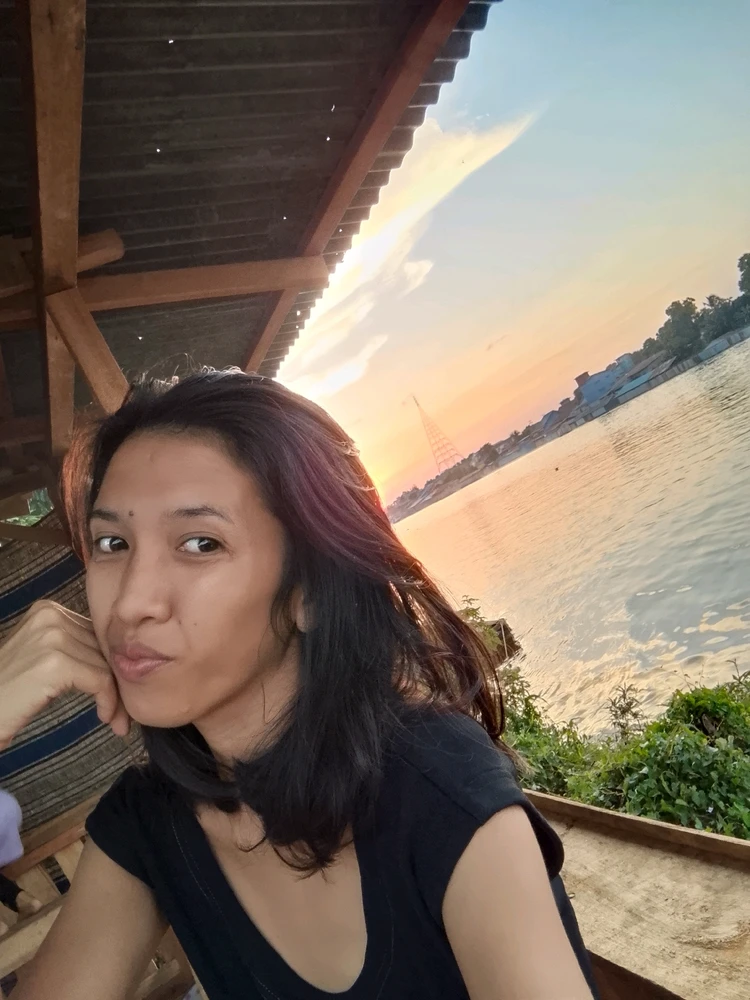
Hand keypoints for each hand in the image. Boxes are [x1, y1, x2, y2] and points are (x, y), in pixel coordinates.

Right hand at [0, 601, 129, 750]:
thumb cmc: (11, 690)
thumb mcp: (43, 655)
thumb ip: (74, 646)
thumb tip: (121, 657)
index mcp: (48, 609)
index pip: (96, 634)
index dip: (111, 663)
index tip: (120, 689)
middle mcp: (50, 616)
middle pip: (103, 648)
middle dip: (116, 681)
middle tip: (123, 712)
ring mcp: (52, 638)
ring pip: (106, 665)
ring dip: (115, 696)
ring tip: (115, 719)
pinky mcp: (56, 663)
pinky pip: (100, 681)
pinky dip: (108, 701)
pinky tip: (103, 716)